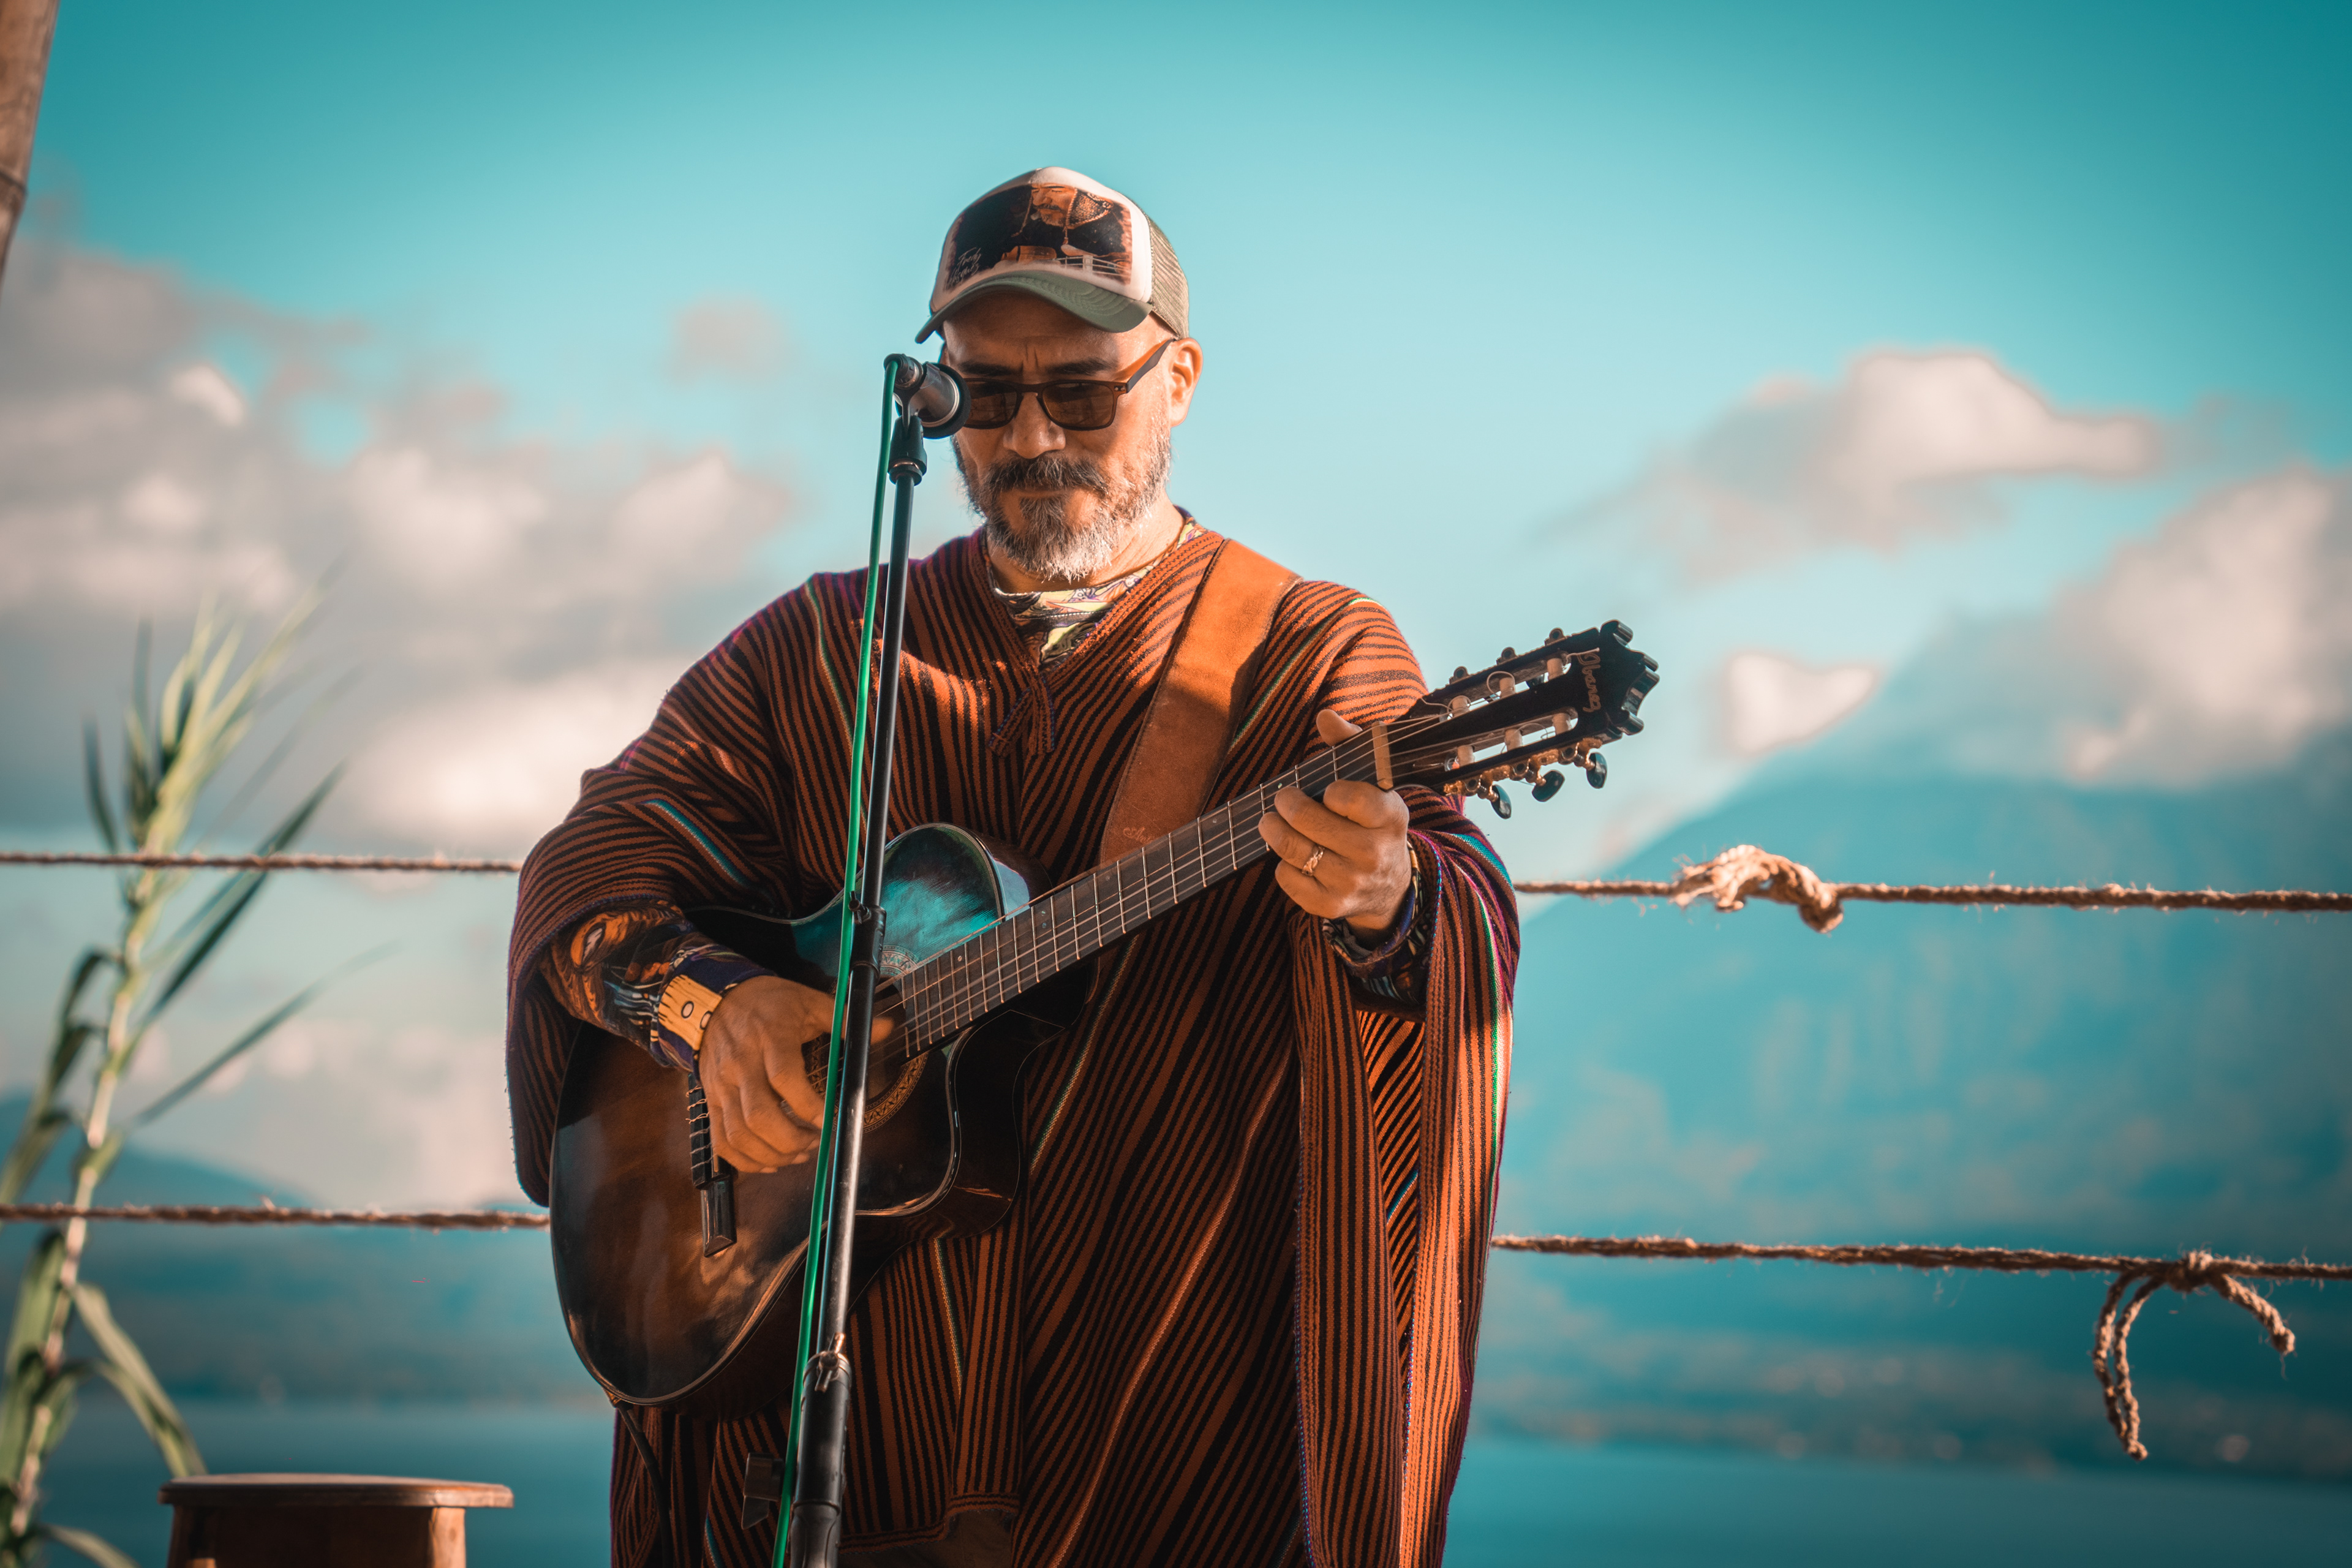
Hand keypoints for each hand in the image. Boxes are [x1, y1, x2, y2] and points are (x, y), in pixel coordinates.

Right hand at [701, 975, 888, 1173]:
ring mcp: (723, 1085)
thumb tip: (885, 1029)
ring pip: (739, 1134)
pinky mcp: (712, 1099)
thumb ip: (843, 1021)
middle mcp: (741, 1065)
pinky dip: (745, 1160)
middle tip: (816, 1143)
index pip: (784, 1078)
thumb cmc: (768, 1002)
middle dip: (791, 1140)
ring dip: (772, 1153)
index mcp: (770, 1038)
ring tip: (798, 1153)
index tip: (829, 1119)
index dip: (808, 1106)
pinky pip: (721, 1140)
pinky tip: (770, 1161)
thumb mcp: (807, 1002)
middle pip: (759, 1116)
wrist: (715, 1000)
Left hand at [1258, 709, 1411, 937]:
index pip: (1349, 797)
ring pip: (1294, 851)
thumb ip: (1350, 747)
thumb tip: (1325, 716)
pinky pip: (1289, 879)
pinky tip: (1292, 856)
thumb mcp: (1373, 785)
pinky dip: (1283, 865)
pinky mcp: (1331, 906)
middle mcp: (1374, 853)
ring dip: (1274, 831)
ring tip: (1270, 821)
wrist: (1389, 887)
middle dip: (1286, 805)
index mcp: (1390, 817)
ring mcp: (1352, 883)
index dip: (1331, 791)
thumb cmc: (1373, 823)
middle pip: (1309, 823)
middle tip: (1281, 799)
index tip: (1327, 791)